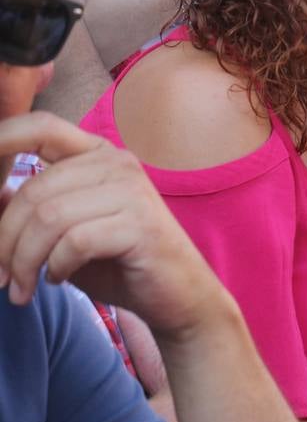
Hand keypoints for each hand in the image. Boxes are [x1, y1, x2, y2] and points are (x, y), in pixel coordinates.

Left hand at [0, 112, 226, 340]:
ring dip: (24, 261)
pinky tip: (59, 278)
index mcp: (96, 155)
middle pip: (33, 190)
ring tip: (23, 287)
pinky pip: (74, 242)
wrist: (174, 293)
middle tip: (0, 277)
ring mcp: (132, 191)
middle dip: (4, 240)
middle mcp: (116, 163)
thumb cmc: (115, 261)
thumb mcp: (61, 233)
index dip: (2, 137)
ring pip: (48, 217)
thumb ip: (27, 210)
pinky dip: (55, 267)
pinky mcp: (140, 224)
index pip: (42, 127)